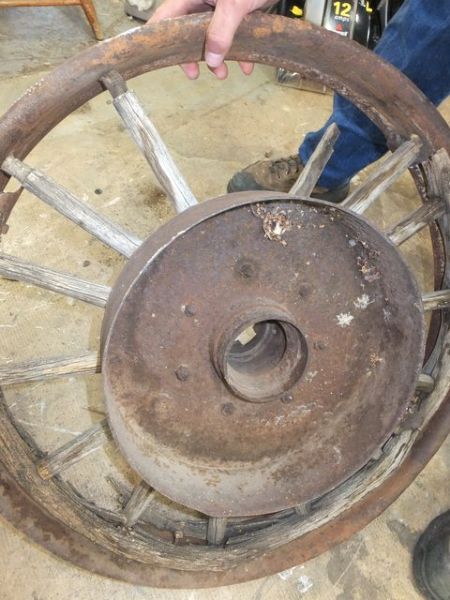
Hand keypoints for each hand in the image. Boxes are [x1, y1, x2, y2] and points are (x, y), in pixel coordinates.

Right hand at [148, 0, 275, 79]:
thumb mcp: (233, 5)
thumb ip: (221, 32)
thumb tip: (211, 60)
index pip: (168, 16)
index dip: (161, 37)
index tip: (160, 58)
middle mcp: (203, 0)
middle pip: (189, 30)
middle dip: (194, 54)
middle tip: (194, 74)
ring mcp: (220, 6)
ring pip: (212, 35)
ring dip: (218, 56)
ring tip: (222, 74)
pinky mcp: (238, 11)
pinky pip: (233, 34)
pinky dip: (239, 51)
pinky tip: (246, 67)